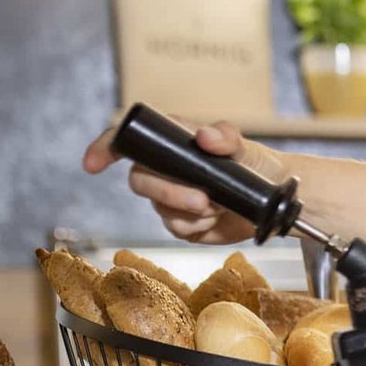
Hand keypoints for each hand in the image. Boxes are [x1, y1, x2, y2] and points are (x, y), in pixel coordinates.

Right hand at [82, 118, 288, 244]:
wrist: (272, 200)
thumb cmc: (254, 164)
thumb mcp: (242, 144)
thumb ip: (225, 137)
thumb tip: (205, 137)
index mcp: (170, 143)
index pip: (126, 142)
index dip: (104, 149)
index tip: (93, 163)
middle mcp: (164, 170)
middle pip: (139, 182)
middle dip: (168, 192)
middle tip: (202, 199)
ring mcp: (171, 199)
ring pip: (160, 209)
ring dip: (189, 211)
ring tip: (218, 205)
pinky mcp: (183, 224)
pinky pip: (177, 228)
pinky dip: (198, 226)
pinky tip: (215, 218)